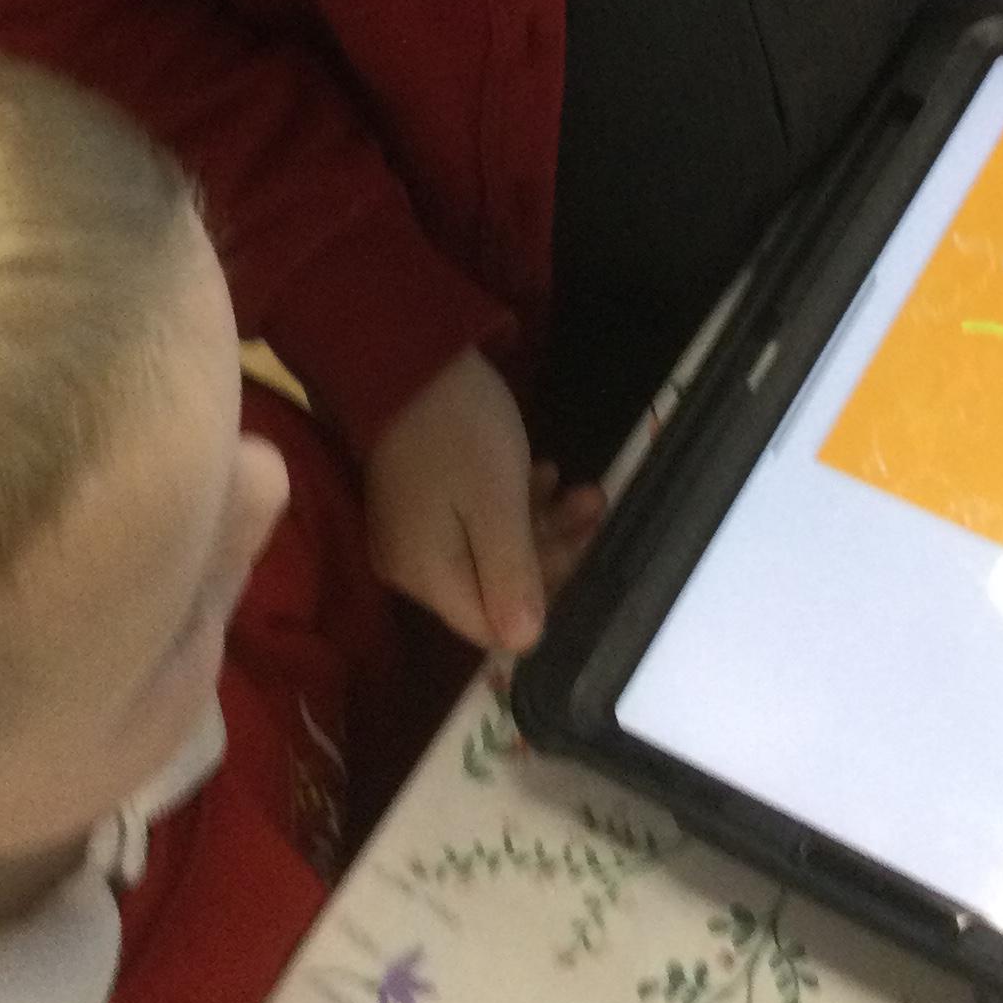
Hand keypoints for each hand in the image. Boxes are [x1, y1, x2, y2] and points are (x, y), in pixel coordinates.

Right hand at [365, 348, 602, 650]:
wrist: (407, 357)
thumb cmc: (460, 431)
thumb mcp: (498, 504)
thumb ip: (512, 577)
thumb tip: (526, 645)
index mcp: (426, 577)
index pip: (492, 627)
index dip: (543, 600)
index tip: (583, 552)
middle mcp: (411, 568)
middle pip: (495, 588)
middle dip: (553, 549)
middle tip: (594, 503)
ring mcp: (414, 535)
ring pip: (491, 550)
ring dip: (542, 521)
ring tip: (582, 487)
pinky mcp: (421, 504)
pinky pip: (473, 524)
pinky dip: (513, 504)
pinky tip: (543, 473)